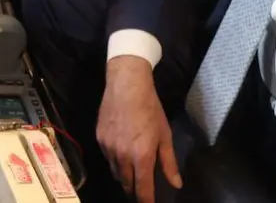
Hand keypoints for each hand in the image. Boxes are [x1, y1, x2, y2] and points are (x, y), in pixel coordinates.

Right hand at [97, 56, 181, 202]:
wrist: (126, 85)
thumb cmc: (150, 109)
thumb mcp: (164, 135)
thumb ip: (169, 162)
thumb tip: (176, 184)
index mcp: (141, 157)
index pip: (142, 189)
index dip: (146, 201)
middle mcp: (122, 157)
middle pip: (126, 184)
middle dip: (134, 190)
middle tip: (141, 189)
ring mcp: (108, 148)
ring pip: (115, 172)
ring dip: (124, 176)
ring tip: (131, 172)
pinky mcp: (99, 139)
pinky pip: (107, 158)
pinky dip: (114, 160)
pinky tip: (121, 152)